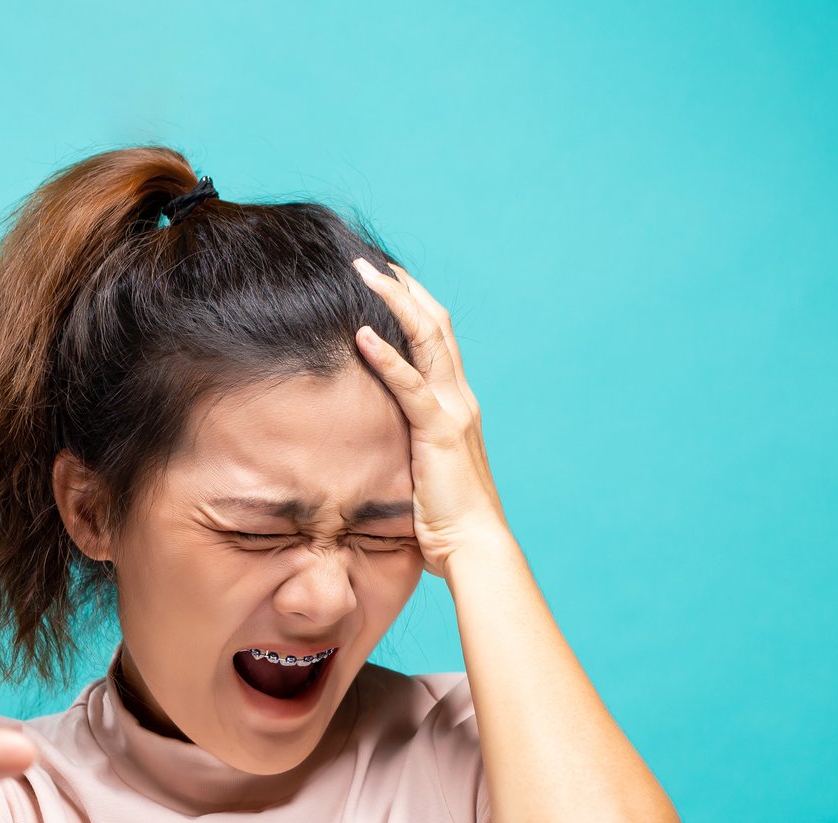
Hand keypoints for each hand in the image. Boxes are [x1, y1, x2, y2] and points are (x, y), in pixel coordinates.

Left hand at [350, 257, 508, 575]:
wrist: (475, 546)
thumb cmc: (447, 517)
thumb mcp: (425, 467)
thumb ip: (411, 441)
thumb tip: (380, 435)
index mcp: (458, 404)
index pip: (439, 340)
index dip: (416, 306)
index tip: (388, 280)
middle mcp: (460, 398)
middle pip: (436, 326)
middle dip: (404, 289)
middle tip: (370, 262)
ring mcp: (453, 412)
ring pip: (428, 341)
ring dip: (396, 303)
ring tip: (365, 275)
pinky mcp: (438, 433)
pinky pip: (410, 387)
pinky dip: (387, 358)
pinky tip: (362, 335)